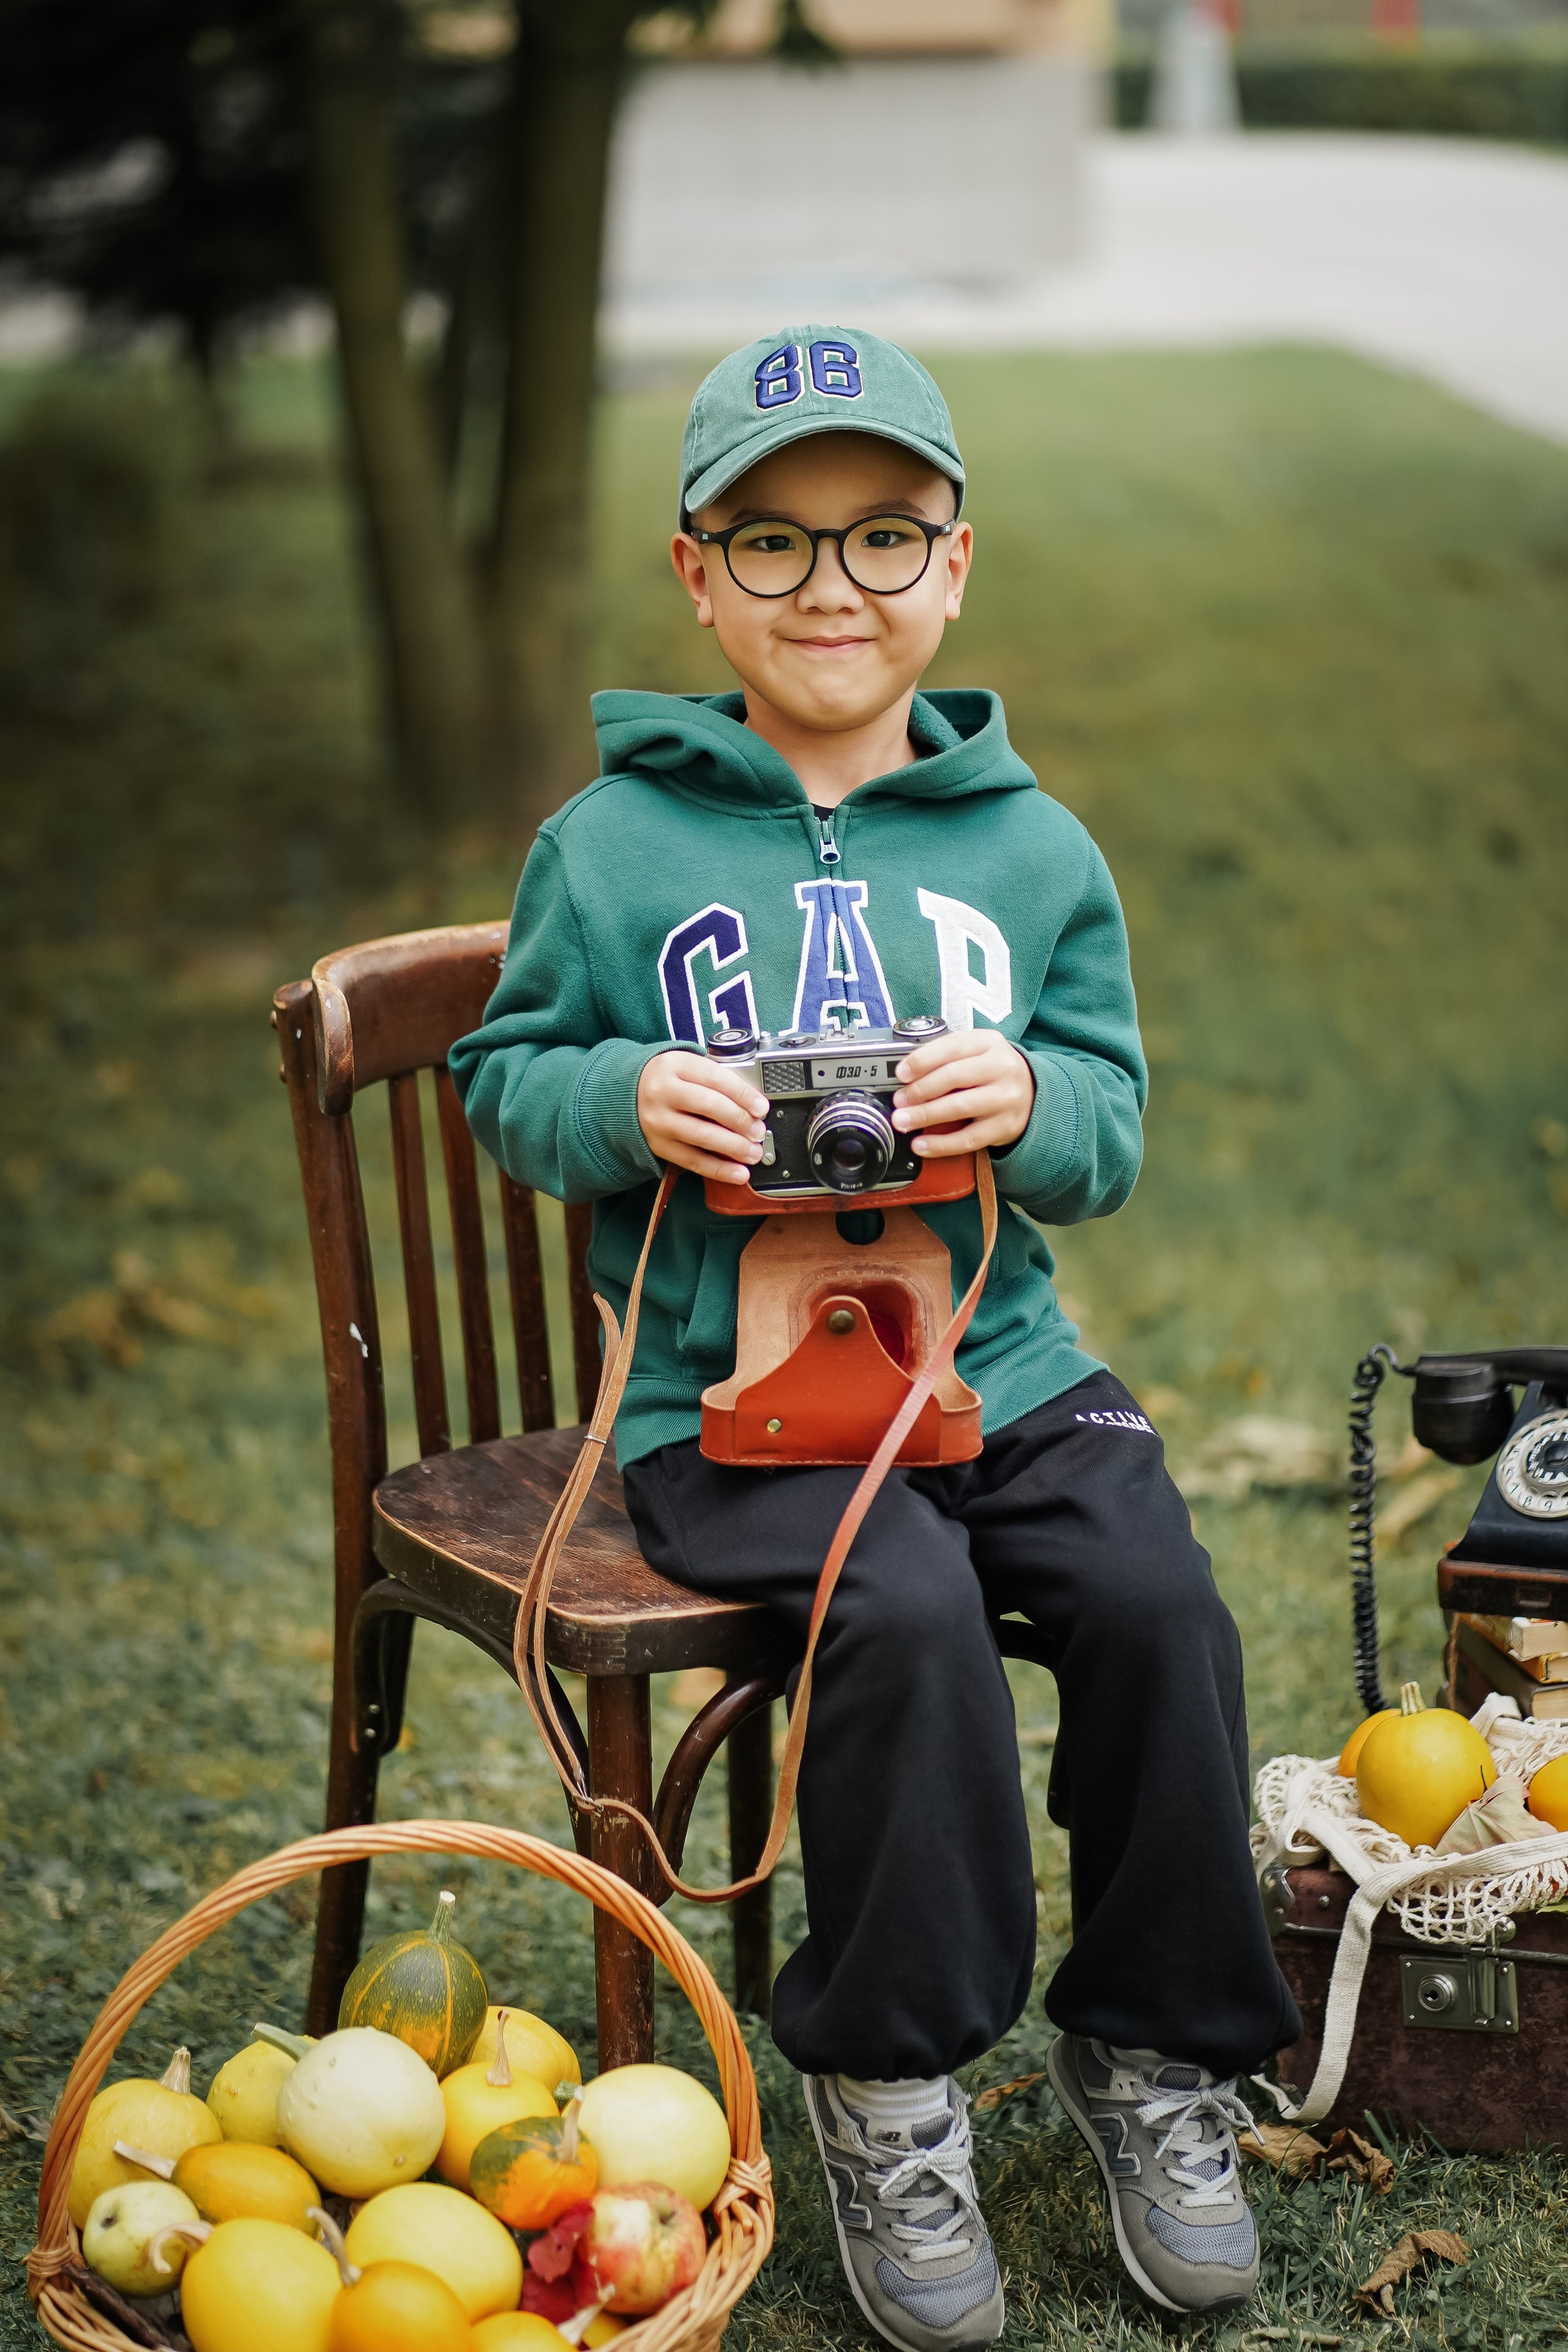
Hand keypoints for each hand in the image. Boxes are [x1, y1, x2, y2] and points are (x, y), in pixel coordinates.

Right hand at [637, 1051, 769, 1185]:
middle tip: (758, 1131)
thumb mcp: (686, 1066)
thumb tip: (752, 1105)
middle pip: (710, 1106)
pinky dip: (718, 1169)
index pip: (716, 1078)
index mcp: (675, 1065)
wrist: (627, 1093)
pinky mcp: (658, 1145)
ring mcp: (658, 1120)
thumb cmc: (667, 1079)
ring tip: (753, 1153)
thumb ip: (715, 1079)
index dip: (744, 1094)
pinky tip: (738, 1173)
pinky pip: (692, 1160)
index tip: (762, 1108)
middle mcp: (663, 1091)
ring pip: (702, 1136)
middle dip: (741, 1121)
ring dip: (734, 1147)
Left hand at [892, 1029, 1034, 1156]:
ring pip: (960, 1107)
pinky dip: (941, 1144)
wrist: (1031, 1092)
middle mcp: (1002, 1067)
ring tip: (903, 1121)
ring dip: (925, 1115)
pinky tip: (921, 1145)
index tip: (901, 1073)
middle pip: (954, 1076)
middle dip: (920, 1090)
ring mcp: (1006, 1098)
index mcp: (989, 1043)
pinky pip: (968, 1138)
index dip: (923, 1060)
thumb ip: (946, 1057)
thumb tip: (906, 1076)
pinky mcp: (1005, 1126)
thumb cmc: (992, 1071)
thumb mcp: (976, 1052)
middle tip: (899, 1100)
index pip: (952, 1047)